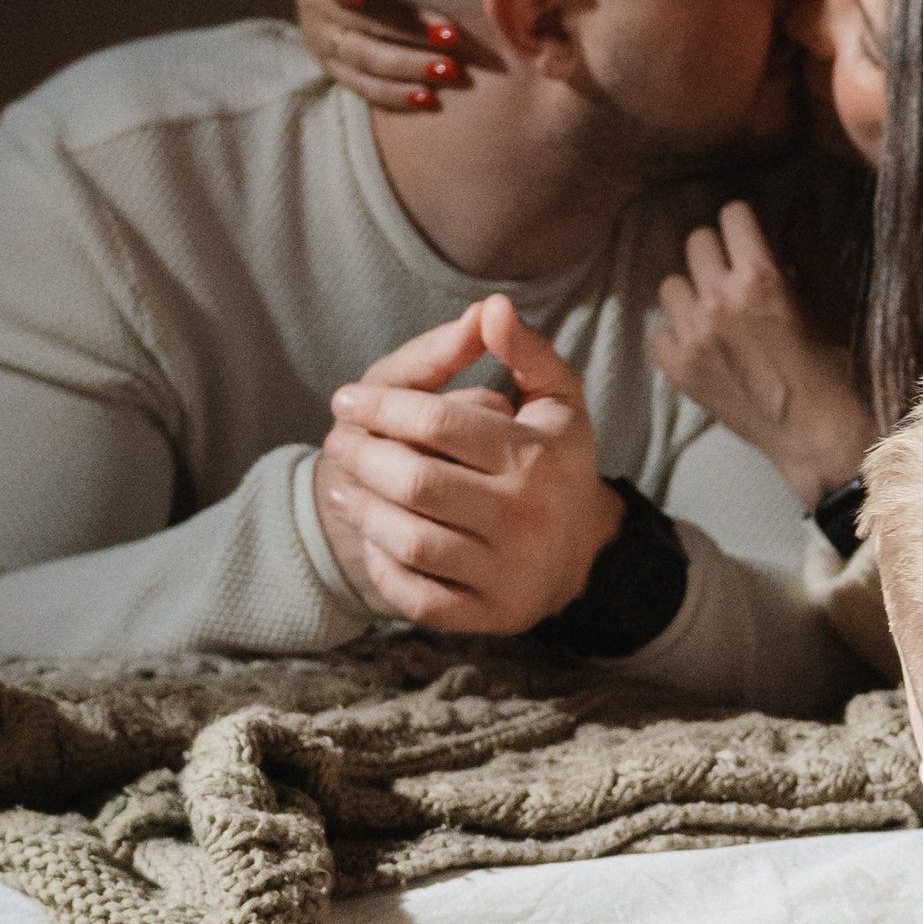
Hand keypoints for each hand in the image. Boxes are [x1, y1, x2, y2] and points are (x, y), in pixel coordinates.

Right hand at [291, 0, 463, 111]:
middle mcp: (311, 9)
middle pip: (354, 28)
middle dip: (402, 37)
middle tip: (450, 41)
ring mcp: (325, 46)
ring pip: (363, 64)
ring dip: (407, 70)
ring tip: (450, 73)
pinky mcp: (341, 73)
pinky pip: (365, 91)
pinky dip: (397, 97)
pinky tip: (430, 101)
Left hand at [319, 295, 626, 631]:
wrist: (585, 554)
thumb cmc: (555, 463)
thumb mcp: (556, 399)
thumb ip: (524, 350)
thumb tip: (488, 307)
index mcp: (539, 456)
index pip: (440, 423)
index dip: (381, 407)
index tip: (345, 400)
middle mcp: (526, 516)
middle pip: (415, 483)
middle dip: (361, 457)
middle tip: (337, 441)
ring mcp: (508, 572)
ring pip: (409, 541)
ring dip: (361, 510)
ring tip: (340, 485)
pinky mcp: (489, 615)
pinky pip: (418, 596)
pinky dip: (384, 568)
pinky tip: (372, 537)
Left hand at [653, 200, 875, 508]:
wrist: (820, 437)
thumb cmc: (837, 365)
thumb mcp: (832, 299)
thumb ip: (809, 246)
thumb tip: (801, 199)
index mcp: (760, 278)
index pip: (732, 214)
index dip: (747, 224)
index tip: (755, 239)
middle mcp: (718, 302)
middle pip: (696, 241)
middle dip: (720, 251)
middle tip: (738, 274)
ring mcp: (692, 338)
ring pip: (672, 284)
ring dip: (694, 290)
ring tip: (718, 310)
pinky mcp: (678, 370)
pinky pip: (660, 330)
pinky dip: (679, 333)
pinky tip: (705, 344)